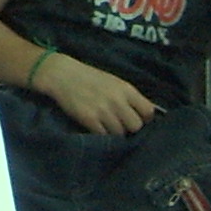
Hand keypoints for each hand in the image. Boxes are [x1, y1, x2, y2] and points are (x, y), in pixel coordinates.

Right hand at [39, 56, 157, 135]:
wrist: (62, 74)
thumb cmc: (89, 78)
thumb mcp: (113, 82)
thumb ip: (128, 97)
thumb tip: (142, 115)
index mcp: (126, 89)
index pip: (148, 111)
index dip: (144, 118)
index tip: (137, 119)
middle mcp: (117, 100)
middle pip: (136, 126)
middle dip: (130, 128)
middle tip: (121, 125)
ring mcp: (103, 110)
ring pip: (120, 133)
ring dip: (115, 133)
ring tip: (106, 126)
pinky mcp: (89, 119)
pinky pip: (103, 135)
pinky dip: (102, 134)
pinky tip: (96, 128)